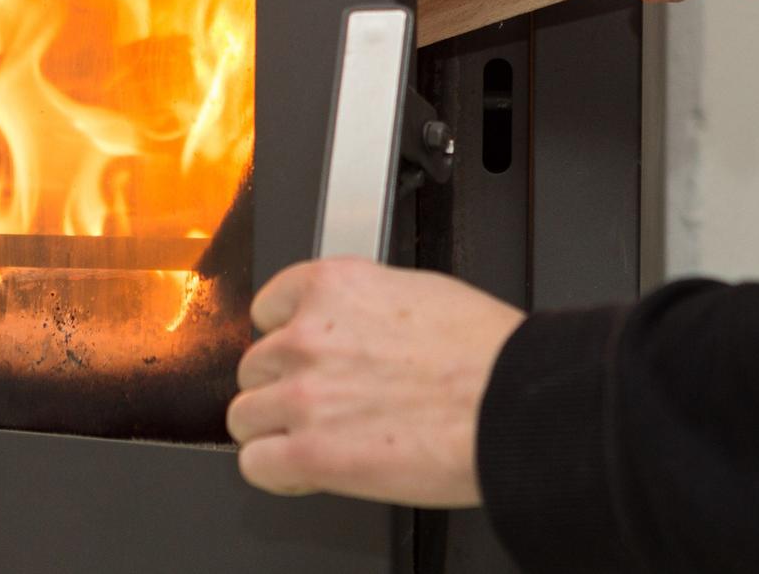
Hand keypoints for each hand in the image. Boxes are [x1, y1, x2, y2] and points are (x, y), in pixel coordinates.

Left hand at [227, 258, 523, 506]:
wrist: (513, 404)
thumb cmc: (488, 354)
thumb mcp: (421, 293)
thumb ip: (365, 308)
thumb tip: (355, 327)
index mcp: (334, 287)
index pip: (267, 309)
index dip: (286, 337)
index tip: (302, 356)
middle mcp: (308, 336)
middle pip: (255, 365)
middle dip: (285, 386)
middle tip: (323, 404)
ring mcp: (303, 395)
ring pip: (245, 415)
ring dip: (275, 429)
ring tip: (316, 438)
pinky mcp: (310, 453)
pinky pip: (257, 463)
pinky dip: (277, 470)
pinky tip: (306, 469)